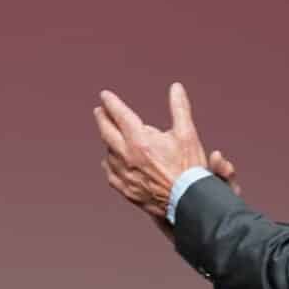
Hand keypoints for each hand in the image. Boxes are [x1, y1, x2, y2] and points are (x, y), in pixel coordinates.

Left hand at [94, 82, 215, 223]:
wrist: (186, 201)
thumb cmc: (188, 167)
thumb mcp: (187, 133)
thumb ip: (179, 108)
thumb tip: (175, 87)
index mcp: (139, 140)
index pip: (120, 115)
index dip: (112, 103)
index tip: (105, 95)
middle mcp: (126, 156)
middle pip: (107, 132)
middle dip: (102, 119)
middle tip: (99, 111)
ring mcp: (123, 174)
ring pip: (108, 152)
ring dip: (107, 140)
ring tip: (109, 133)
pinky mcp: (124, 189)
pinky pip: (110, 172)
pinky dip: (110, 162)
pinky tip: (111, 160)